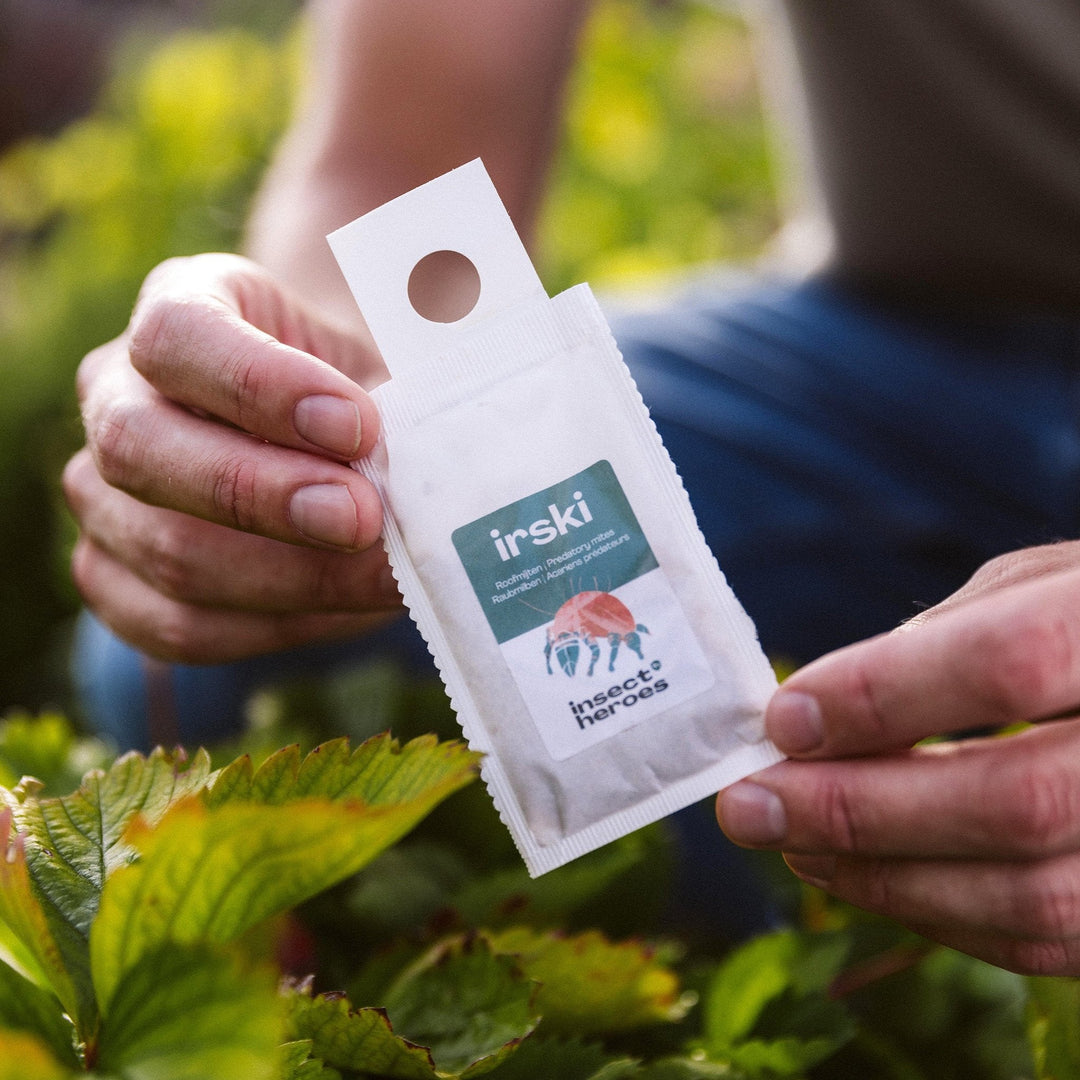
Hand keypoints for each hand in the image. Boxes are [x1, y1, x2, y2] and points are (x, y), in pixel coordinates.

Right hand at [64, 253, 401, 663]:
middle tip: (364, 517)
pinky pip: (180, 625)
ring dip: (290, 576)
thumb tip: (433, 470)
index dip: (260, 384)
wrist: (338, 430)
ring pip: (167, 551)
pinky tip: (345, 608)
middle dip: (263, 494)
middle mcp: (116, 394)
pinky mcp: (118, 579)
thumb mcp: (382, 359)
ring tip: (383, 576)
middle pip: (139, 447)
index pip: (176, 335)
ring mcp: (102, 493)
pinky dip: (276, 624)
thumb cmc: (364, 387)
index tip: (358, 424)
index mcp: (179, 305)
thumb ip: (398, 395)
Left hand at [717, 542, 1079, 974]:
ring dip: (885, 879)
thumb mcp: (1040, 586)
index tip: (783, 718)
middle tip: (751, 805)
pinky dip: (941, 915)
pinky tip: (866, 877)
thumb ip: (947, 637)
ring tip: (794, 844)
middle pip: (1015, 801)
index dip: (883, 694)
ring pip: (1032, 896)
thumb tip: (825, 713)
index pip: (1007, 663)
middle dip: (860, 810)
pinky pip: (1049, 940)